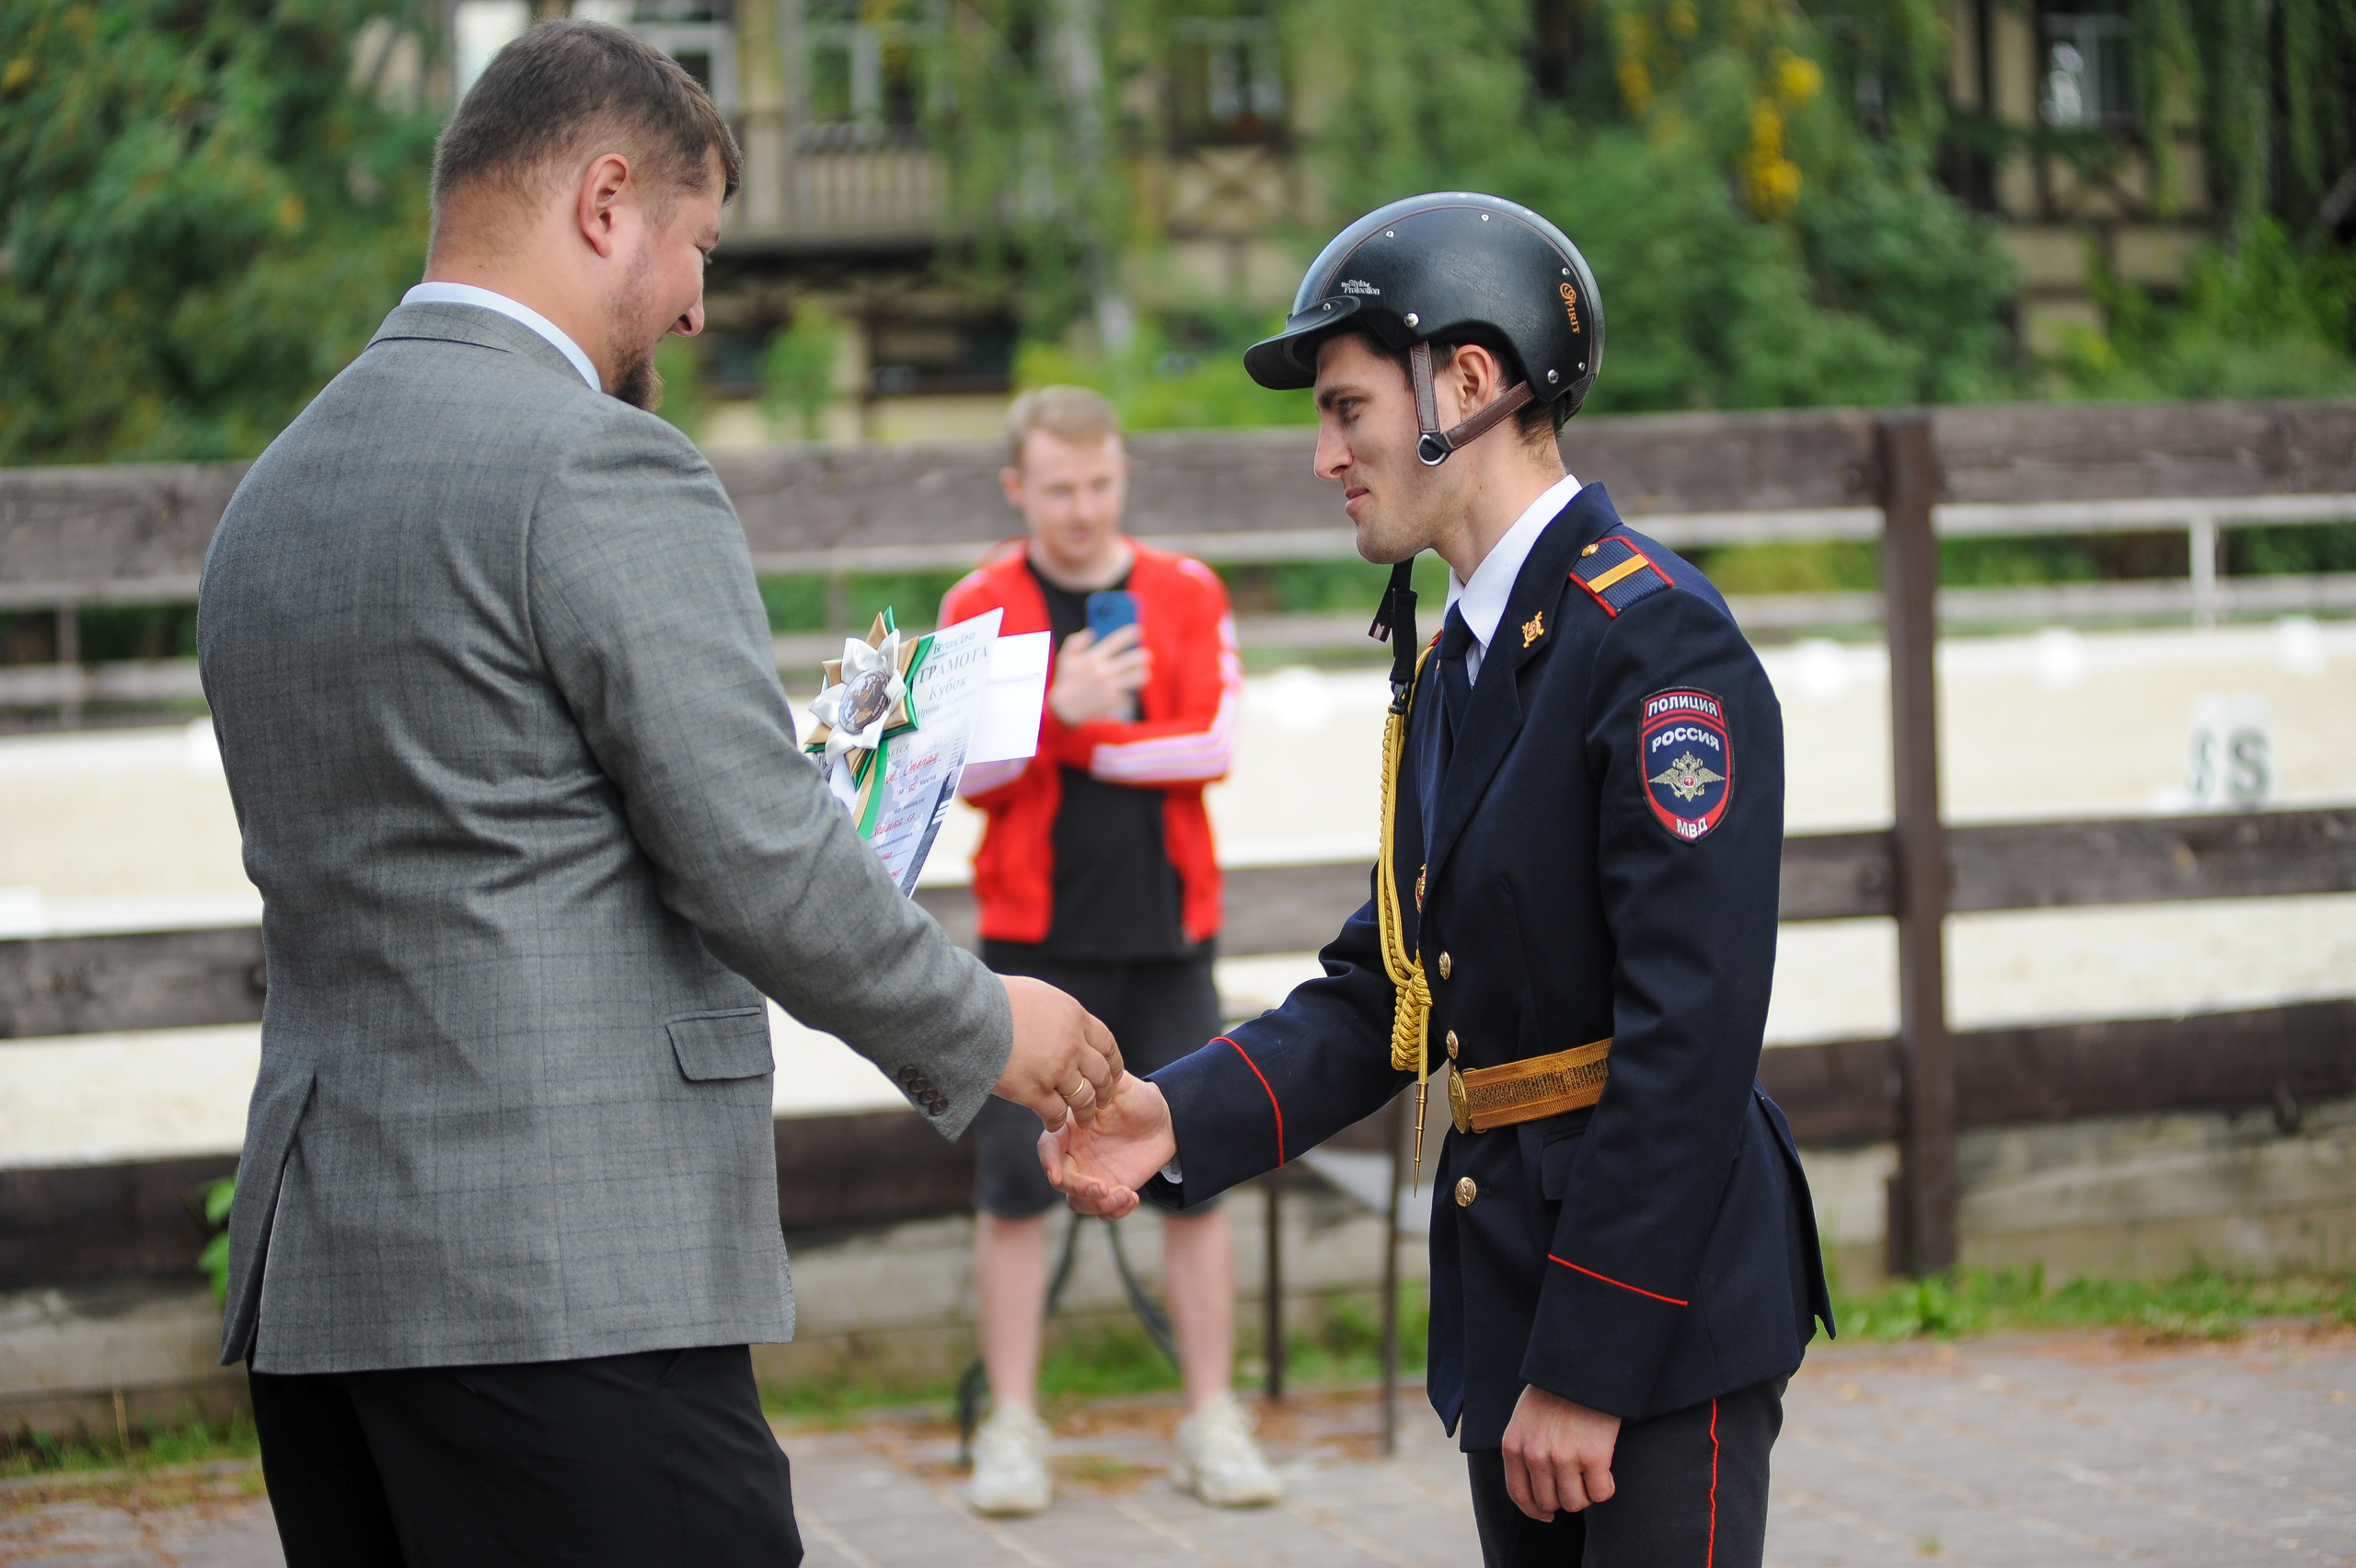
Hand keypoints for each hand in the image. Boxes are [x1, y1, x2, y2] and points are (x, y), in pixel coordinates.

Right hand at [994, 976, 1121, 1128]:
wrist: (970, 1013)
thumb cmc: (996, 1000)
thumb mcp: (1039, 995)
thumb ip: (1059, 1015)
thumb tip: (1064, 1024)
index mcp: (1075, 1017)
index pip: (1107, 1044)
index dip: (1112, 1063)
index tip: (1112, 1075)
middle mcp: (1072, 1044)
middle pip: (1100, 1075)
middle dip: (1104, 1092)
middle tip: (1102, 1102)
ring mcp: (1055, 1069)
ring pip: (1083, 1099)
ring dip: (1085, 1112)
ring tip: (1084, 1120)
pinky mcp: (1034, 1090)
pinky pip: (1055, 1113)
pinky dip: (1057, 1122)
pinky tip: (1053, 1124)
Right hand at [1037, 1074, 1175, 1220]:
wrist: (1166, 1121)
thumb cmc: (1140, 1098)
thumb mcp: (1122, 1085)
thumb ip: (1103, 1082)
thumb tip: (1090, 1074)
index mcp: (1070, 1129)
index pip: (1049, 1148)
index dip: (1049, 1162)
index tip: (1056, 1176)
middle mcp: (1074, 1155)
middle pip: (1062, 1181)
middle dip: (1079, 1188)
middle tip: (1104, 1188)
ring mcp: (1090, 1175)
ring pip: (1079, 1201)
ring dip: (1099, 1204)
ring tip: (1127, 1194)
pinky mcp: (1109, 1190)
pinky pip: (1102, 1210)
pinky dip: (1115, 1211)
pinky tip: (1132, 1198)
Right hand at [1048, 625, 1148, 725]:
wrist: (1064, 709)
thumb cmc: (1066, 680)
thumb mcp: (1065, 659)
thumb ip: (1075, 642)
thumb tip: (1090, 632)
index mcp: (1092, 658)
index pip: (1115, 642)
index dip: (1129, 634)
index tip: (1139, 631)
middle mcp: (1102, 671)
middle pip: (1133, 659)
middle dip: (1143, 656)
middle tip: (1147, 656)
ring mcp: (1109, 686)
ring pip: (1138, 677)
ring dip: (1143, 674)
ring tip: (1144, 673)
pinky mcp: (1113, 700)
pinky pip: (1131, 694)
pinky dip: (1132, 693)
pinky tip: (1130, 690)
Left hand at [1501, 1385, 1620, 1519]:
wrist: (1582, 1367)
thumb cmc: (1555, 1390)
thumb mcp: (1524, 1417)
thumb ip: (1524, 1448)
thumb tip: (1535, 1487)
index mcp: (1514, 1445)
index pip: (1520, 1495)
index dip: (1535, 1511)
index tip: (1547, 1515)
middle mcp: (1535, 1455)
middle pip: (1549, 1502)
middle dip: (1564, 1498)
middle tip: (1576, 1482)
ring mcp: (1564, 1458)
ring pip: (1575, 1503)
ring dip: (1585, 1495)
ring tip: (1591, 1475)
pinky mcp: (1594, 1456)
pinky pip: (1601, 1493)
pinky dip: (1605, 1488)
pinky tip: (1606, 1471)